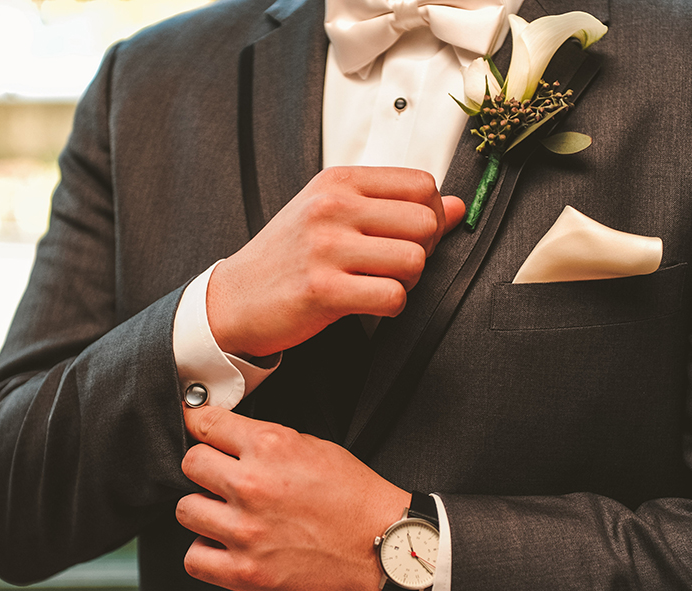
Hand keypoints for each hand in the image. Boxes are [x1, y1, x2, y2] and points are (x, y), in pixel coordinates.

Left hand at [177, 405, 411, 590]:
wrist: (385, 547)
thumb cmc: (356, 499)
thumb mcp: (314, 448)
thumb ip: (267, 442)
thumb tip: (229, 438)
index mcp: (270, 446)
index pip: (204, 424)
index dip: (199, 427)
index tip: (197, 432)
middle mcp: (252, 485)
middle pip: (190, 464)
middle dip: (204, 470)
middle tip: (221, 481)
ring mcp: (246, 531)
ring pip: (185, 510)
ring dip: (204, 512)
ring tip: (226, 517)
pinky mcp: (246, 572)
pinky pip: (193, 559)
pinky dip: (205, 554)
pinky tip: (225, 548)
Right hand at [207, 166, 464, 358]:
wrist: (233, 299)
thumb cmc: (285, 257)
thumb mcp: (333, 216)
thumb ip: (394, 206)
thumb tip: (458, 206)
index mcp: (337, 181)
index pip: (422, 183)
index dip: (431, 213)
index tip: (410, 233)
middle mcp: (331, 207)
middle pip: (426, 222)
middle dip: (422, 250)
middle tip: (394, 265)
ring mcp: (326, 248)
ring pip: (414, 261)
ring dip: (407, 281)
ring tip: (379, 284)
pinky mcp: (323, 290)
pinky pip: (392, 297)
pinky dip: (391, 307)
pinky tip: (368, 304)